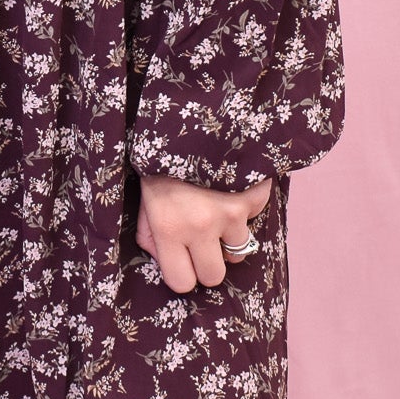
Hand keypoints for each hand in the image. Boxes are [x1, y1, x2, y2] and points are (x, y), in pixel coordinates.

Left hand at [133, 169, 274, 291]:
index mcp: (167, 227)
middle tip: (202, 240)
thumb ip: (148, 232)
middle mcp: (200, 226)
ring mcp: (231, 213)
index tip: (182, 258)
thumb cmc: (161, 157)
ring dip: (229, 237)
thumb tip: (161, 258)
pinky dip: (246, 208)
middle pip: (214, 276)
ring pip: (239, 252)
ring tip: (217, 211)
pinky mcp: (254, 197)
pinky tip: (232, 188)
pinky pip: (255, 219)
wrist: (194, 115)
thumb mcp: (144, 194)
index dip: (182, 272)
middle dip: (208, 261)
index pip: (181, 283)